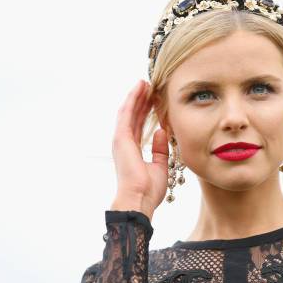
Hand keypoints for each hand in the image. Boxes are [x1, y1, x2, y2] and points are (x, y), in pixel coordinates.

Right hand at [110, 79, 168, 220]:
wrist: (139, 200)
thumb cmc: (149, 190)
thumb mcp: (160, 166)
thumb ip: (160, 149)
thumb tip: (161, 131)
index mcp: (132, 150)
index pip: (139, 125)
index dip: (145, 111)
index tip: (153, 98)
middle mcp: (124, 143)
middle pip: (133, 116)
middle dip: (141, 100)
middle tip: (149, 85)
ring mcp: (121, 140)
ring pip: (129, 111)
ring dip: (136, 96)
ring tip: (144, 82)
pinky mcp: (121, 138)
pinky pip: (126, 114)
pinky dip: (132, 100)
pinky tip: (139, 88)